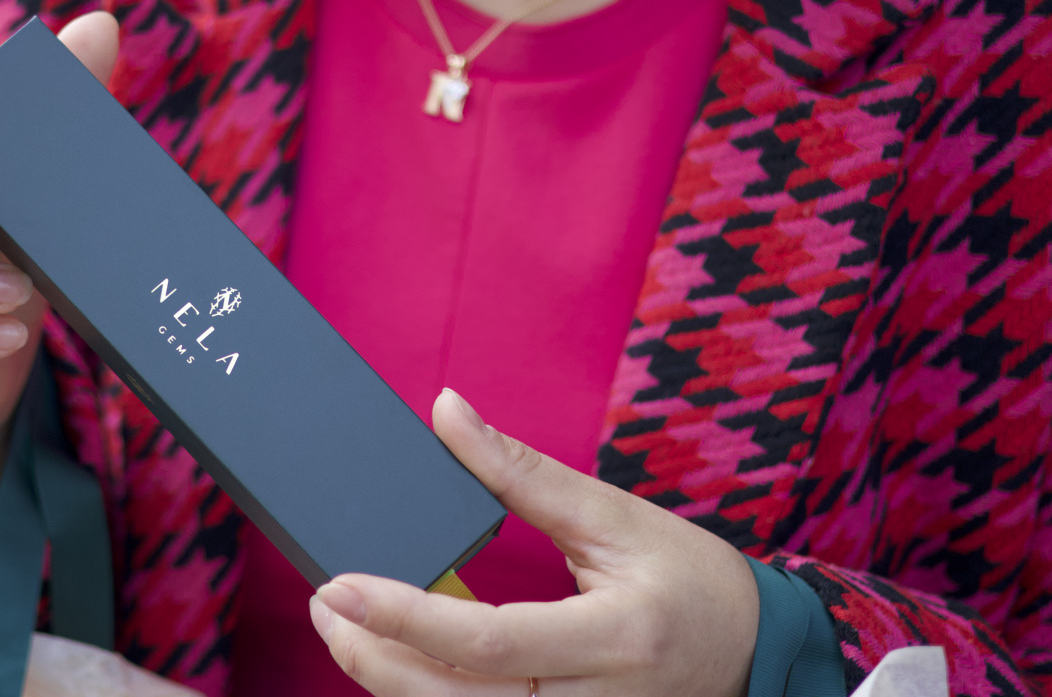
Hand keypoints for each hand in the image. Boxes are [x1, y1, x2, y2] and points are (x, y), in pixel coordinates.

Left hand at [310, 388, 758, 696]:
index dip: (404, 618)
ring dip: (392, 683)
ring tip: (345, 628)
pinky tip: (399, 658)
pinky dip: (432, 695)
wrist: (756, 651)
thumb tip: (446, 411)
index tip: (340, 584)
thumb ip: (520, 470)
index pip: (487, 643)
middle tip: (323, 606)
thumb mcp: (613, 513)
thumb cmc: (689, 578)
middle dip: (373, 661)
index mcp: (614, 641)